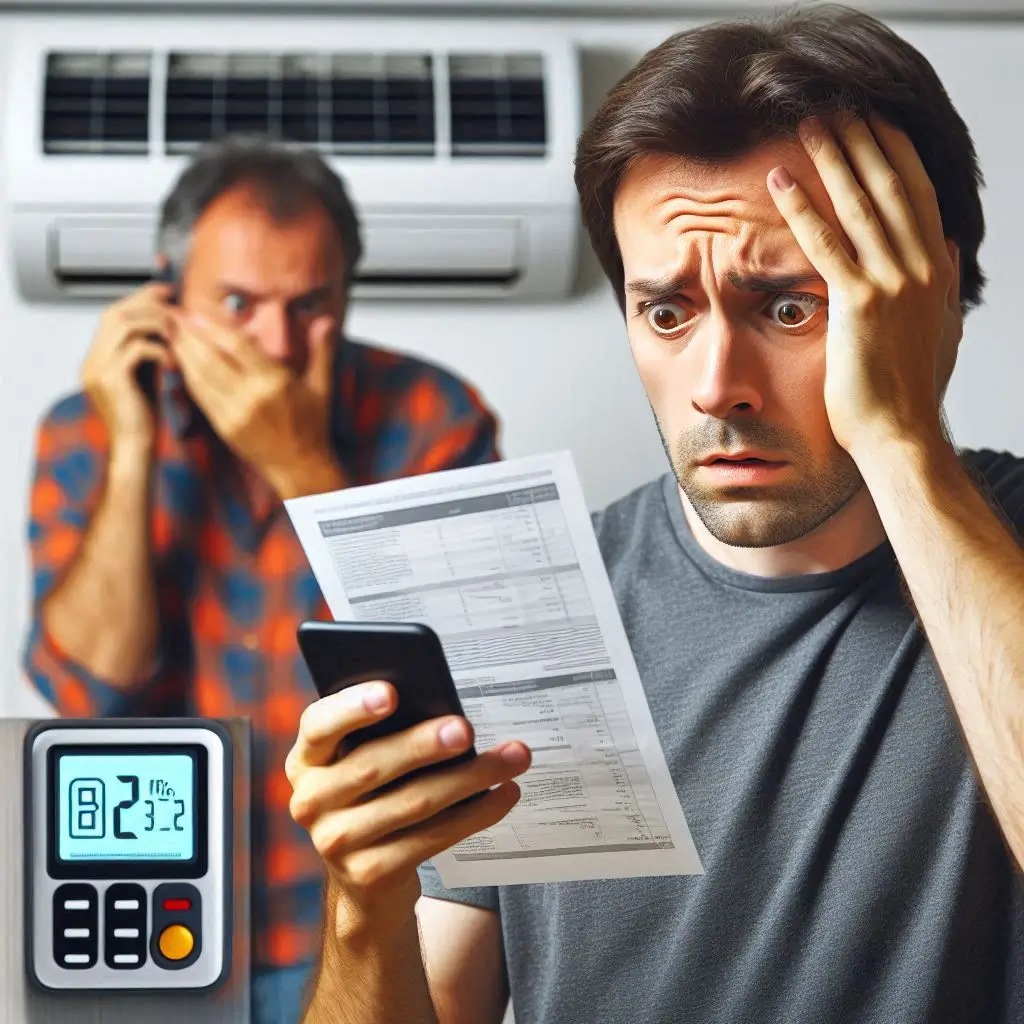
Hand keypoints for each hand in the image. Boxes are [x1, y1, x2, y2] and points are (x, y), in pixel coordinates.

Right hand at [81, 283, 175, 450]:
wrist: (135, 449)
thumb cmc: (144, 418)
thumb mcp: (146, 377)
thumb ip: (148, 351)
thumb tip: (169, 325)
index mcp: (98, 358)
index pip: (114, 314)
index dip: (139, 299)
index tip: (166, 293)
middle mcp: (92, 360)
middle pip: (115, 313)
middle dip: (148, 306)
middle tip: (176, 309)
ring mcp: (97, 369)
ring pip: (124, 325)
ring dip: (157, 325)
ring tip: (179, 337)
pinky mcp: (110, 379)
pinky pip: (136, 349)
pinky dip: (160, 349)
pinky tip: (175, 363)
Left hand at [168, 311, 339, 496]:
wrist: (301, 466)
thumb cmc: (312, 425)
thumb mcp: (321, 386)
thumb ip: (321, 350)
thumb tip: (326, 319)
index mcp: (275, 382)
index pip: (237, 345)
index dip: (213, 326)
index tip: (197, 311)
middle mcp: (252, 397)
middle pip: (211, 358)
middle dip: (189, 335)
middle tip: (173, 315)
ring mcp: (235, 413)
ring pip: (201, 376)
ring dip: (183, 353)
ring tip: (171, 333)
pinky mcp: (224, 427)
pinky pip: (200, 396)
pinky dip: (187, 376)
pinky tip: (180, 362)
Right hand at [286, 682, 529, 937]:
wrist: (365, 879)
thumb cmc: (373, 795)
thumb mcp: (362, 760)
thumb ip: (384, 733)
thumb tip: (442, 708)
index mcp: (307, 759)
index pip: (319, 725)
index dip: (353, 707)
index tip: (391, 692)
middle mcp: (311, 801)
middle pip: (373, 765)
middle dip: (425, 744)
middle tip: (466, 729)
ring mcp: (337, 842)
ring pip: (414, 802)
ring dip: (470, 777)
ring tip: (511, 758)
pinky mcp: (371, 874)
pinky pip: (434, 837)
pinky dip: (478, 813)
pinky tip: (504, 793)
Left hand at [767, 115, 963, 458]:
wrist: (900, 435)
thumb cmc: (911, 392)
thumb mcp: (941, 330)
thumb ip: (944, 285)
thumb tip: (947, 247)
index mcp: (936, 271)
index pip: (917, 196)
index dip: (896, 154)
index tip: (876, 122)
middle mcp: (920, 267)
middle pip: (890, 187)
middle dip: (863, 141)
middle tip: (835, 108)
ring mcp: (892, 283)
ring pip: (859, 205)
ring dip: (833, 159)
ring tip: (808, 125)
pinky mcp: (858, 303)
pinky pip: (825, 243)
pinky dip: (801, 208)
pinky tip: (780, 182)